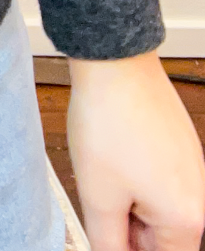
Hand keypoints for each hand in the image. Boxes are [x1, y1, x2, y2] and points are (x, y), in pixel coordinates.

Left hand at [67, 49, 204, 250]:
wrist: (114, 62)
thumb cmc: (109, 121)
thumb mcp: (98, 198)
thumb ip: (108, 244)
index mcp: (187, 219)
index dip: (126, 250)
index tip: (109, 233)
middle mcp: (198, 195)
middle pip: (160, 236)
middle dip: (127, 226)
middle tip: (101, 198)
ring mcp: (192, 167)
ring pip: (156, 206)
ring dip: (128, 200)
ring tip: (104, 170)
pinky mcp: (180, 146)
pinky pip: (158, 178)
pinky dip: (133, 176)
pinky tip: (113, 153)